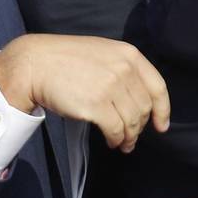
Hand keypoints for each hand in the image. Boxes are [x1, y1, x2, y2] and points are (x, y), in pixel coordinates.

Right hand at [0, 35, 169, 152]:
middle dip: (140, 127)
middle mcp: (124, 69)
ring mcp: (111, 87)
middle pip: (144, 108)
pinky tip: (112, 142)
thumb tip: (138, 99)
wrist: (35, 64)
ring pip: (132, 121)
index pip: (158, 87)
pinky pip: (116, 130)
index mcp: (129, 55)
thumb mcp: (103, 53)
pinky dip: (117, 140)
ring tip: (123, 144)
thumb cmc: (66, 60)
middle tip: (132, 138)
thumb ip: (123, 69)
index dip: (162, 110)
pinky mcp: (97, 105)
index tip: (162, 125)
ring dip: (129, 137)